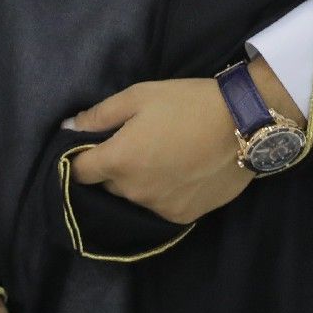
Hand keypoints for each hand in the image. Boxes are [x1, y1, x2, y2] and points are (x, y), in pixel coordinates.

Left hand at [66, 78, 249, 223]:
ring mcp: (159, 208)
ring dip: (136, 182)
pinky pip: (158, 206)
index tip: (87, 146)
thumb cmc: (187, 103)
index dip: (78, 158)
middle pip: (106, 185)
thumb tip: (68, 128)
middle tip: (133, 143)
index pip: (78, 172)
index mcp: (118, 161)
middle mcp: (134, 192)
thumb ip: (99, 115)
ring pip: (133, 198)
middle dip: (111, 167)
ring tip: (158, 157)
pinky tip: (177, 172)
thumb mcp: (139, 96)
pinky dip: (160, 192)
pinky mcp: (183, 216)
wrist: (244, 124)